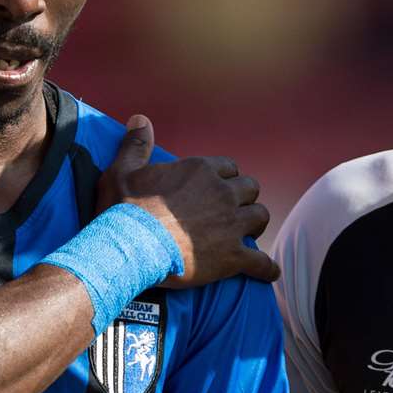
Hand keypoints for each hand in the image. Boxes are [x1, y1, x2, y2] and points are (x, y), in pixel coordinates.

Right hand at [97, 115, 278, 286]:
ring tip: (247, 234)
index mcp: (200, 171)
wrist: (128, 248)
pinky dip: (266, 268)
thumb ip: (136, 144)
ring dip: (255, 224)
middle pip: (250, 188)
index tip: (217, 188)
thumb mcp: (122, 170)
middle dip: (244, 198)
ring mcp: (230, 224)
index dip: (225, 178)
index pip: (228, 167)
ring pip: (260, 217)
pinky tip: (269, 273)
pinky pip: (260, 262)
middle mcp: (222, 193)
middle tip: (233, 210)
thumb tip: (140, 119)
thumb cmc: (122, 210)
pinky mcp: (232, 256)